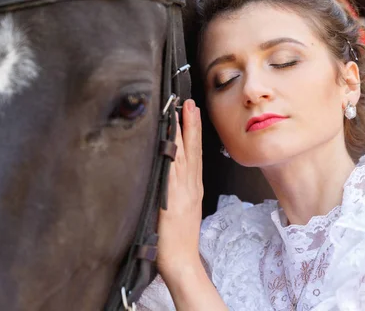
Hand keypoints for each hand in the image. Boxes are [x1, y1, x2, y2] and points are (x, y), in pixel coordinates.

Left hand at [157, 99, 202, 279]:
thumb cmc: (179, 240)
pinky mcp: (171, 199)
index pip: (194, 154)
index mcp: (193, 188)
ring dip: (182, 132)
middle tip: (188, 103)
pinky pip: (171, 171)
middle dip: (190, 124)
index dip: (193, 132)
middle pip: (191, 149)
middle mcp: (190, 186)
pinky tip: (169, 140)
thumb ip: (178, 192)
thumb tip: (170, 175)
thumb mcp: (183, 210)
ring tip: (180, 112)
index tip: (190, 113)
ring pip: (183, 155)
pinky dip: (171, 153)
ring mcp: (181, 191)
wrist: (182, 261)